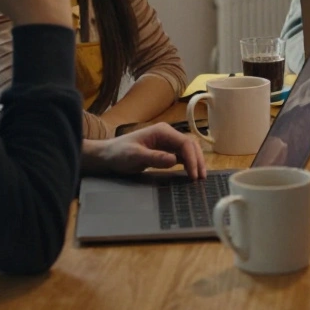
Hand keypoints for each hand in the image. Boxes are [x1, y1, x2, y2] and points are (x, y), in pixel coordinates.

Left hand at [85, 123, 205, 178]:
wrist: (108, 155)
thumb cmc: (119, 154)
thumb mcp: (135, 156)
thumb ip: (155, 158)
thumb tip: (175, 161)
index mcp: (162, 131)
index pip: (185, 143)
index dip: (192, 159)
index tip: (194, 175)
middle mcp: (167, 134)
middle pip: (190, 145)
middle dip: (198, 160)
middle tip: (202, 177)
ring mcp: (167, 141)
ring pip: (188, 150)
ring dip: (195, 162)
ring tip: (199, 177)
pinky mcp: (165, 150)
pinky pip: (181, 155)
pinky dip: (188, 163)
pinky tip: (190, 173)